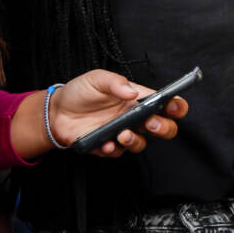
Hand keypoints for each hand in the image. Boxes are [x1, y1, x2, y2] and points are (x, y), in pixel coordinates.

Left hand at [51, 69, 187, 156]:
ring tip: (123, 134)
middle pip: (163, 127)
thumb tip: (132, 92)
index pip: (165, 103)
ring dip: (136, 141)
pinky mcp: (108, 146)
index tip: (175, 107)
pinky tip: (104, 143)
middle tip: (152, 123)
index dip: (176, 106)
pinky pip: (117, 153)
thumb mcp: (97, 79)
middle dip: (164, 127)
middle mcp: (134, 117)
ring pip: (142, 143)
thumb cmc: (81, 92)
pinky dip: (112, 149)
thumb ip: (115, 82)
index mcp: (137, 98)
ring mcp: (122, 133)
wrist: (57, 111)